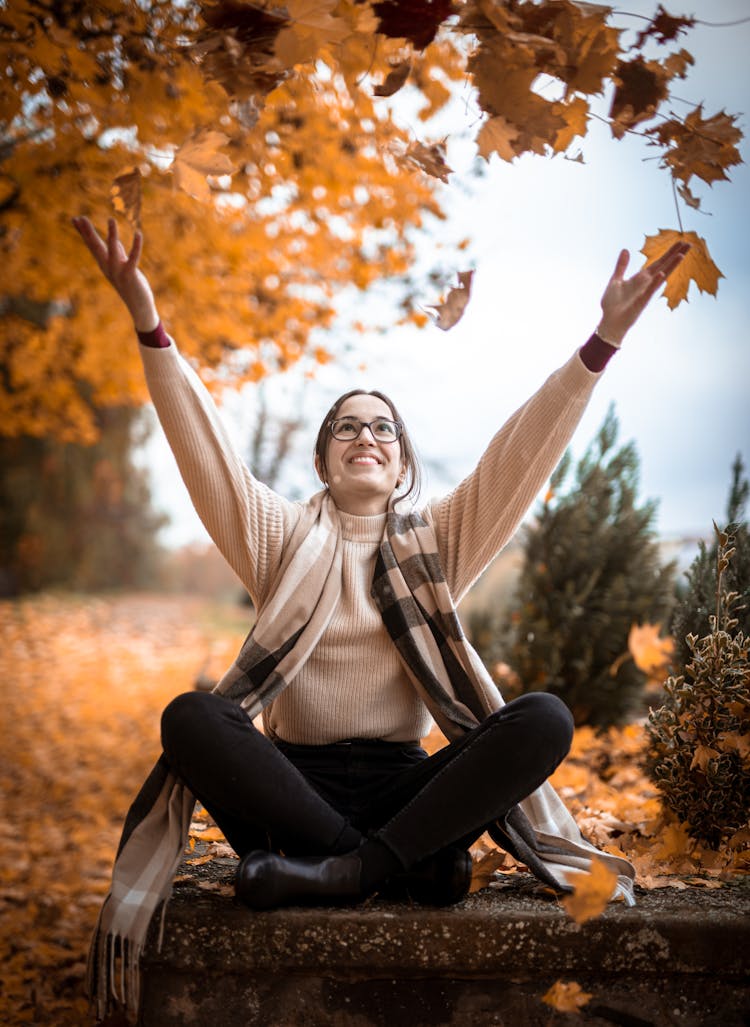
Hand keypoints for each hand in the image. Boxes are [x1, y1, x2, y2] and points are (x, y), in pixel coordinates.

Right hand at [71, 216, 158, 331]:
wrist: (139, 308)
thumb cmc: (132, 287)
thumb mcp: (122, 267)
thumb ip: (118, 253)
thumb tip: (114, 239)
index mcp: (105, 264)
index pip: (92, 246)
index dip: (84, 232)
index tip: (75, 219)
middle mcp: (108, 267)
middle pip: (96, 247)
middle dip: (88, 232)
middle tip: (81, 217)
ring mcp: (118, 272)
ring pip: (113, 250)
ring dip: (112, 235)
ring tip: (111, 219)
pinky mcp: (130, 275)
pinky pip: (133, 258)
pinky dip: (136, 246)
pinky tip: (138, 233)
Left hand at [596, 241, 689, 345]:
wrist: (610, 322)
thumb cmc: (612, 304)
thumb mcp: (615, 280)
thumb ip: (621, 265)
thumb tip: (625, 249)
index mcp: (640, 278)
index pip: (658, 262)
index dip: (669, 252)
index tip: (680, 241)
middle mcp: (646, 283)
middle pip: (664, 266)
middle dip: (676, 255)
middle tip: (689, 243)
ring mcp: (645, 292)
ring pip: (661, 276)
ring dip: (671, 266)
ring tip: (682, 255)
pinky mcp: (641, 301)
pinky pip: (650, 290)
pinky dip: (655, 283)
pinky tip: (662, 274)